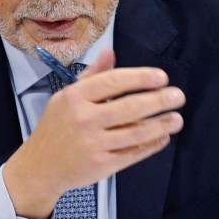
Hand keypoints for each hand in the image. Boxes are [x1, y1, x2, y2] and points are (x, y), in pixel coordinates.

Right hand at [4, 48, 184, 218]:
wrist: (40, 167)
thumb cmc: (55, 129)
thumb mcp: (66, 97)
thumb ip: (91, 76)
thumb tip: (109, 52)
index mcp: (74, 98)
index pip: (114, 82)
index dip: (141, 78)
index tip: (161, 78)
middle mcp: (84, 119)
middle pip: (130, 107)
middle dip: (160, 101)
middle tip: (177, 96)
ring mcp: (93, 144)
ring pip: (136, 133)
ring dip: (161, 124)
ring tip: (176, 119)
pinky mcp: (102, 165)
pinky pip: (133, 153)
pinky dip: (151, 145)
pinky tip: (162, 137)